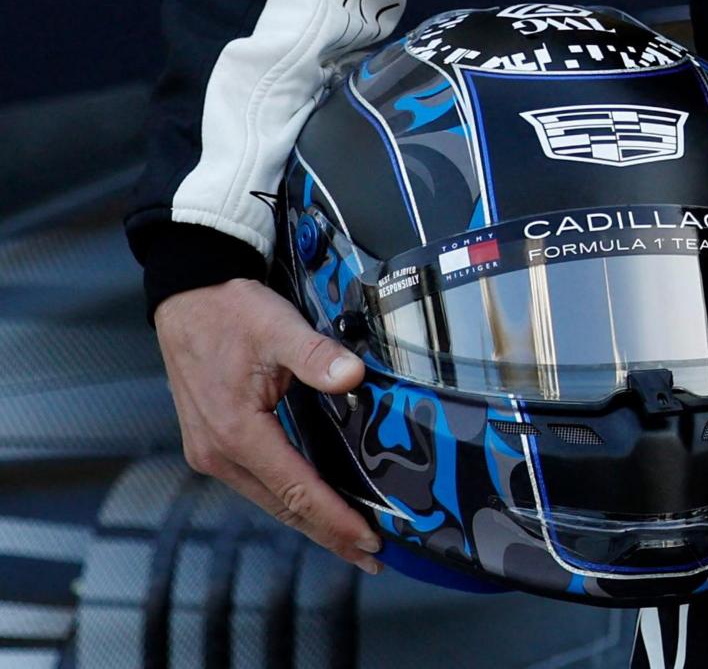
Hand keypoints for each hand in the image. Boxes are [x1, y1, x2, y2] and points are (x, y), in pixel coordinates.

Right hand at [154, 279, 383, 570]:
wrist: (188, 298)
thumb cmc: (230, 312)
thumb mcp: (278, 326)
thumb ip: (316, 354)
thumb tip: (350, 377)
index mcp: (236, 432)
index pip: (297, 489)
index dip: (335, 518)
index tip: (369, 540)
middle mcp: (219, 453)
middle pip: (284, 507)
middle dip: (329, 534)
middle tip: (372, 556)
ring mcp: (213, 452)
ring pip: (270, 499)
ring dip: (311, 521)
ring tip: (351, 540)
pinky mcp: (214, 445)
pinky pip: (259, 484)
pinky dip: (290, 500)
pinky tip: (315, 506)